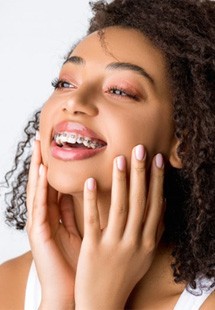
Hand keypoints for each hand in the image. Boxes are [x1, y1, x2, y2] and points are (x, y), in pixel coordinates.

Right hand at [26, 138, 80, 308]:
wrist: (74, 293)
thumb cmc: (79, 263)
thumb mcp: (80, 232)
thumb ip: (78, 212)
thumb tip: (88, 192)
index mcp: (55, 216)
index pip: (54, 184)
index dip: (55, 165)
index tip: (60, 145)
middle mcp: (45, 217)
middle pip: (43, 183)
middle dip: (42, 160)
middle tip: (43, 136)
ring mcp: (39, 224)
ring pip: (38, 190)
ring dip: (37, 167)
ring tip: (39, 146)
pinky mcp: (38, 233)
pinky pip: (40, 206)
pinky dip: (40, 188)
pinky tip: (43, 172)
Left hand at [75, 145, 164, 309]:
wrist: (104, 304)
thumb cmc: (124, 275)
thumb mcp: (144, 254)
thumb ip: (154, 229)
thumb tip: (161, 203)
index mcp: (146, 241)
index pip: (154, 205)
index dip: (156, 181)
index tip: (157, 160)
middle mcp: (134, 241)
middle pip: (140, 202)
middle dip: (141, 174)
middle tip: (140, 149)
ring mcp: (114, 245)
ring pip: (120, 207)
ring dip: (120, 182)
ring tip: (119, 159)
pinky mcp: (93, 249)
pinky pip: (94, 221)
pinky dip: (93, 200)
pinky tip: (90, 182)